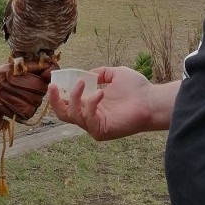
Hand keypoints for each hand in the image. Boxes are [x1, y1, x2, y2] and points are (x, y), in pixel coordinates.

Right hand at [48, 65, 162, 140]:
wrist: (151, 100)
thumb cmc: (137, 88)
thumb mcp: (115, 74)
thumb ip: (101, 73)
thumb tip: (87, 74)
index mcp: (91, 103)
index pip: (68, 102)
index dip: (58, 93)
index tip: (55, 80)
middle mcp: (90, 115)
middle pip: (63, 114)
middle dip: (54, 100)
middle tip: (53, 86)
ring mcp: (94, 124)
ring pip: (71, 115)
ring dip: (74, 97)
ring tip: (82, 83)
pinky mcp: (100, 131)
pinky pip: (87, 119)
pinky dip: (90, 105)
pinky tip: (101, 93)